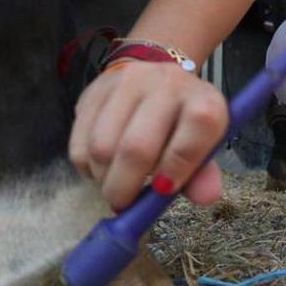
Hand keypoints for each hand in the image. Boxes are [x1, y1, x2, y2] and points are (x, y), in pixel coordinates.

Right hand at [69, 60, 228, 211]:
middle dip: (125, 188)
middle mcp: (167, 84)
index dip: (179, 165)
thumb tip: (205, 196)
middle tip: (123, 204)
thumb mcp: (203, 146)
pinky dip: (87, 166)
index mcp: (203, 99)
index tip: (163, 190)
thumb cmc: (182, 124)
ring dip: (103, 178)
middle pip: (136, 147)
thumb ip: (203, 175)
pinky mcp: (96, 90)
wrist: (157, 82)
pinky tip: (102, 166)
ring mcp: (128, 82)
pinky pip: (80, 142)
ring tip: (113, 183)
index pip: (199, 124)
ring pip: (101, 147)